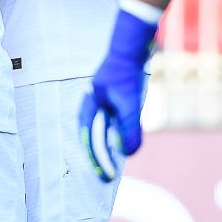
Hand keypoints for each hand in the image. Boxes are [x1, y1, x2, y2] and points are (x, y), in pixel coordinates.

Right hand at [78, 4, 157, 181]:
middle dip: (100, 155)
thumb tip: (127, 153)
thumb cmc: (126, 73)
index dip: (97, 160)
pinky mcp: (114, 94)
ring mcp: (102, 99)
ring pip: (102, 128)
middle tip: (107, 174)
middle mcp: (92, 104)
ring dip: (108, 144)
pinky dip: (117, 131)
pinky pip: (112, 118)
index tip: (105, 176)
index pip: (89, 140)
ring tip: (114, 159)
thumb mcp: (129, 103)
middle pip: (93, 136)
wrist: (132, 45)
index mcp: (89, 106)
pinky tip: (126, 134)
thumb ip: (128, 128)